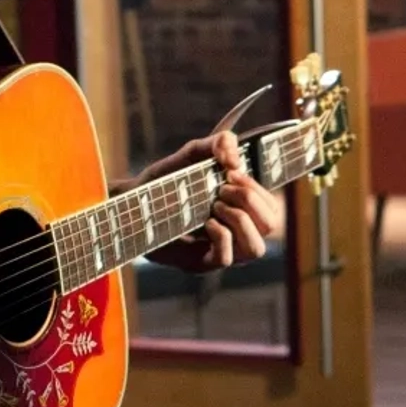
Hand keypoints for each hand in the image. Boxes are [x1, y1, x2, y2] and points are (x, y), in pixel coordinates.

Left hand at [140, 129, 280, 273]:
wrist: (133, 200)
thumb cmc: (166, 181)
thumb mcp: (193, 154)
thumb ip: (218, 143)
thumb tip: (235, 157)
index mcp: (241, 212)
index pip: (272, 208)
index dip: (257, 188)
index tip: (230, 172)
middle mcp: (236, 234)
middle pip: (271, 225)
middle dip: (249, 200)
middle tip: (221, 189)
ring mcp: (219, 251)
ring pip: (256, 249)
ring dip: (240, 220)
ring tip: (215, 206)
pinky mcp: (199, 263)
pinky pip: (224, 258)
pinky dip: (219, 235)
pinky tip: (205, 222)